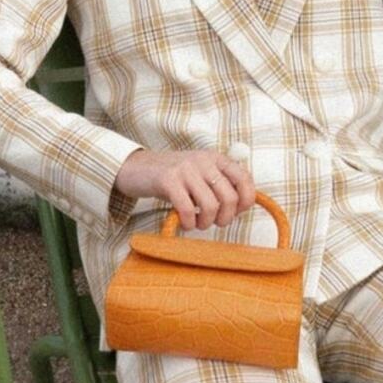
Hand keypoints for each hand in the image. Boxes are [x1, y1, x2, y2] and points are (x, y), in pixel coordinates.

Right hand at [113, 149, 255, 230]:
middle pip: (229, 197)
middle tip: (214, 222)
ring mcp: (186, 169)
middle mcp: (203, 161)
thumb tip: (242, 206)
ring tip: (197, 223)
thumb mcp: (200, 174)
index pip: (244, 179)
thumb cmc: (173, 177)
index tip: (236, 212)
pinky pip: (188, 210)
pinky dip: (189, 223)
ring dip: (206, 223)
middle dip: (225, 218)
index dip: (246, 200)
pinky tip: (185, 223)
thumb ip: (220, 184)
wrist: (137, 168)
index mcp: (215, 158)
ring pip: (211, 206)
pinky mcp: (168, 180)